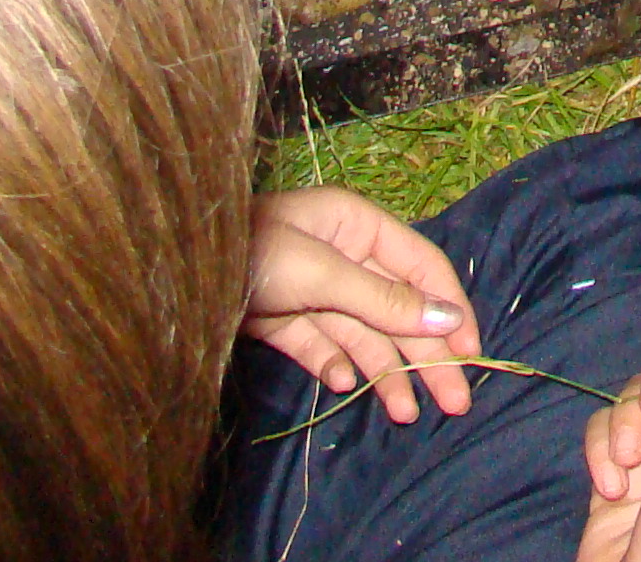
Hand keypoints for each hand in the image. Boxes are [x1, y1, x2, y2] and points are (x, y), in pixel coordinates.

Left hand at [242, 187, 479, 424]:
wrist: (168, 277)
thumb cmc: (251, 253)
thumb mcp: (323, 272)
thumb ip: (384, 299)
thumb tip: (450, 318)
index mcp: (358, 226)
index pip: (422, 268)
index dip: (451, 309)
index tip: (472, 354)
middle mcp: (342, 256)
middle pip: (396, 310)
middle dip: (426, 355)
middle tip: (454, 403)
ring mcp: (311, 291)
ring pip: (363, 336)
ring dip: (386, 373)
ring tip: (405, 415)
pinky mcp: (282, 322)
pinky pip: (321, 347)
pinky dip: (335, 367)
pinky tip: (343, 386)